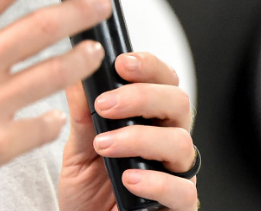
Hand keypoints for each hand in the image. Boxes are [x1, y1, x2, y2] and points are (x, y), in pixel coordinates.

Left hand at [58, 53, 197, 210]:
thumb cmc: (88, 192)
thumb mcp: (76, 151)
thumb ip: (82, 117)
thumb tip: (77, 75)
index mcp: (148, 121)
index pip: (162, 81)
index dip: (148, 66)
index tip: (121, 63)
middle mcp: (167, 142)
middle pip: (178, 102)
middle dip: (142, 96)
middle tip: (106, 104)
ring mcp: (176, 173)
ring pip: (181, 142)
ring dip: (140, 139)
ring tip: (105, 146)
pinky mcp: (179, 205)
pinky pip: (183, 190)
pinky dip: (156, 182)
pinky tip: (129, 179)